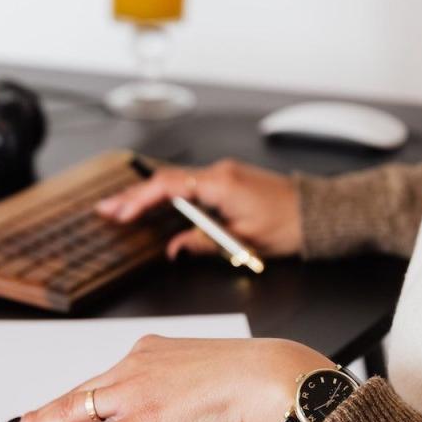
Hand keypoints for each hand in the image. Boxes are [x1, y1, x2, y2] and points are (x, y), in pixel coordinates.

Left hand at [3, 335, 331, 421]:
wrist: (265, 376)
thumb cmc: (245, 376)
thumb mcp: (200, 370)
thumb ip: (174, 384)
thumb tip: (168, 406)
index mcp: (149, 351)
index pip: (99, 378)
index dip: (72, 396)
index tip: (51, 406)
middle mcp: (136, 365)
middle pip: (79, 393)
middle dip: (46, 413)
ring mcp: (137, 391)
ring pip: (77, 412)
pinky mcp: (145, 419)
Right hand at [96, 159, 303, 257]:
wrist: (315, 212)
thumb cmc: (288, 225)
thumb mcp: (243, 241)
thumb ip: (203, 242)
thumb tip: (174, 248)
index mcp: (221, 184)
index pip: (170, 187)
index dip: (141, 200)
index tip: (121, 213)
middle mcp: (219, 173)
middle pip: (165, 180)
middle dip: (133, 195)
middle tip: (106, 208)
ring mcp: (222, 173)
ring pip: (174, 181)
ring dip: (147, 194)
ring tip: (120, 207)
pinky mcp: (226, 180)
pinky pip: (187, 183)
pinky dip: (165, 194)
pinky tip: (151, 203)